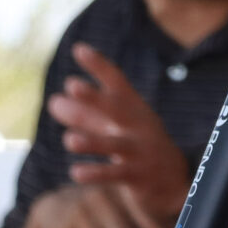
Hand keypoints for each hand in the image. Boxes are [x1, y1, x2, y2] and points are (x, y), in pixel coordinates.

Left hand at [50, 44, 193, 223]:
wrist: (174, 178)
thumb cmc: (137, 146)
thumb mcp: (114, 127)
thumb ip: (84, 115)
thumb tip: (53, 101)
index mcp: (133, 107)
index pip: (116, 82)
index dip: (98, 66)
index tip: (78, 49)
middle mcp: (138, 124)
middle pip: (117, 108)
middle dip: (95, 98)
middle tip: (73, 85)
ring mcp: (139, 149)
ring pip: (115, 145)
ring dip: (92, 142)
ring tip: (69, 140)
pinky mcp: (138, 175)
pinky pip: (115, 174)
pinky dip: (96, 173)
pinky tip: (76, 172)